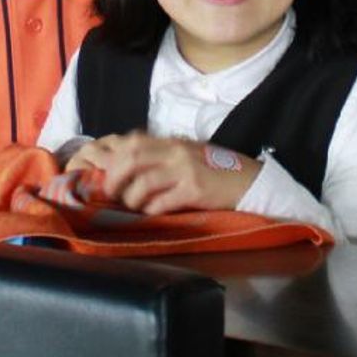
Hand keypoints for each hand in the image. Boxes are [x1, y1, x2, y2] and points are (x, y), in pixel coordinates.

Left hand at [74, 132, 256, 214]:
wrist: (251, 181)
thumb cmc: (217, 172)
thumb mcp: (188, 156)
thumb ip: (163, 158)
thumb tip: (130, 171)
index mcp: (172, 142)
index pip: (133, 142)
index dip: (113, 158)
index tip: (105, 174)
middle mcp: (176, 151)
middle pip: (131, 157)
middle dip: (114, 176)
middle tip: (110, 193)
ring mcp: (186, 169)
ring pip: (143, 181)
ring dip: (132, 198)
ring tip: (133, 207)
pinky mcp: (195, 190)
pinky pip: (162, 202)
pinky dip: (151, 210)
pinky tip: (154, 214)